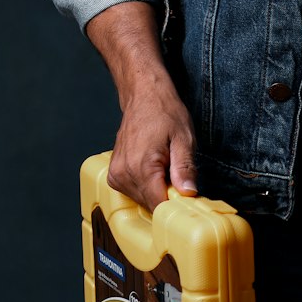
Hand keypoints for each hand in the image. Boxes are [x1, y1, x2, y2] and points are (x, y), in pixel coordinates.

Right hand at [107, 77, 197, 212]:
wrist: (143, 96)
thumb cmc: (164, 112)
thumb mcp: (184, 137)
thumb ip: (185, 168)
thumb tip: (188, 193)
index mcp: (142, 167)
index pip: (159, 205)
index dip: (176, 205)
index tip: (187, 198)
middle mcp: (123, 174)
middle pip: (150, 204)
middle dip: (168, 196)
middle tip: (180, 175)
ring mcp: (116, 175)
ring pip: (142, 199)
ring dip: (157, 189)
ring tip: (165, 166)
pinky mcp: (114, 174)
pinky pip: (133, 191)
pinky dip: (146, 185)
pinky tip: (153, 168)